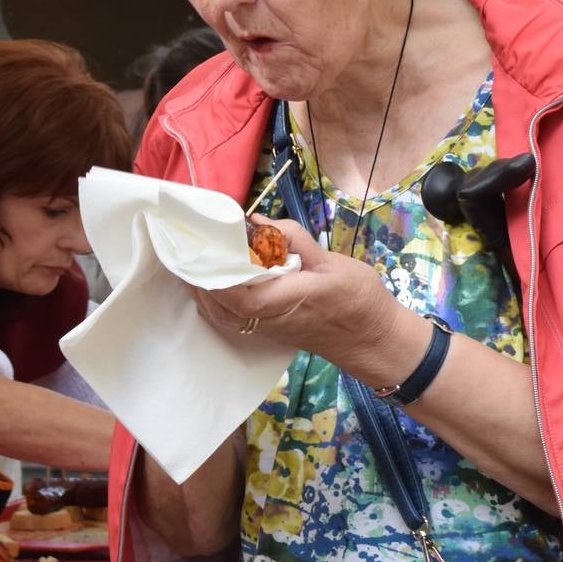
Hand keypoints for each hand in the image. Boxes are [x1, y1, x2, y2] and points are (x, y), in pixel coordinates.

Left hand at [191, 219, 420, 382]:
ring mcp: (269, 330)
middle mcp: (274, 319)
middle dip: (201, 280)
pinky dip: (215, 301)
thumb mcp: (332, 261)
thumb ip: (294, 239)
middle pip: (224, 309)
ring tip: (195, 261)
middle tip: (189, 248)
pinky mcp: (269, 332)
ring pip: (224, 318)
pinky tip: (212, 281)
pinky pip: (231, 321)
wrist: (373, 339)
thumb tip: (256, 222)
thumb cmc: (359, 297)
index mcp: (293, 298)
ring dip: (204, 291)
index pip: (244, 296)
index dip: (219, 277)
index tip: (204, 249)